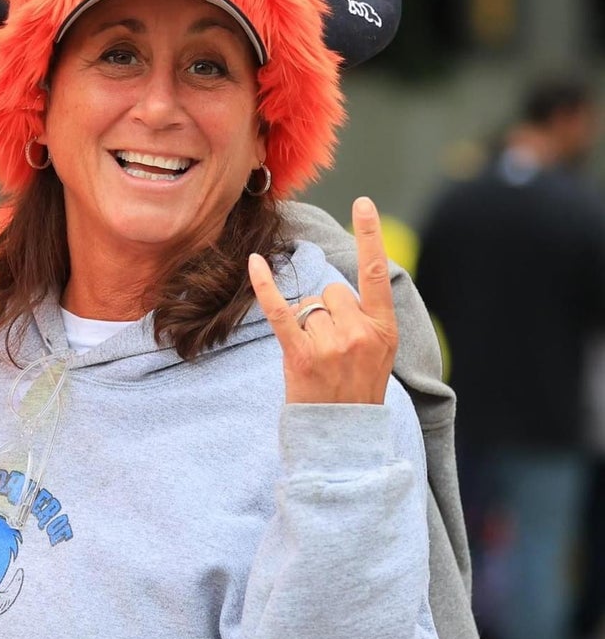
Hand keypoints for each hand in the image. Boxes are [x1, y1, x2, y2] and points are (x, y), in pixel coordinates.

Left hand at [248, 197, 397, 404]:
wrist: (343, 435)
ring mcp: (332, 345)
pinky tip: (254, 263)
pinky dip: (265, 286)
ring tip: (317, 359)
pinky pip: (280, 311)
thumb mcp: (379, 352)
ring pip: (307, 306)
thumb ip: (365, 318)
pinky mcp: (301, 356)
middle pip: (329, 290)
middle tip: (331, 349)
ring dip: (305, 326)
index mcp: (384, 329)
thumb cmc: (357, 388)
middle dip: (325, 311)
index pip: (376, 273)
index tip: (363, 203)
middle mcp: (360, 333)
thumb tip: (334, 287)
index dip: (370, 236)